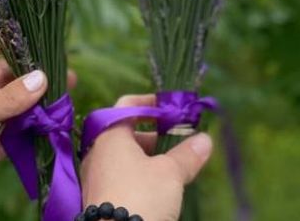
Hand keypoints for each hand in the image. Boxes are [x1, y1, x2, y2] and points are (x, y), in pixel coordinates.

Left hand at [0, 30, 65, 220]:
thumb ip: (3, 99)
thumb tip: (40, 78)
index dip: (0, 39)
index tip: (29, 38)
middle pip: (0, 75)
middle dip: (28, 71)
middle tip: (61, 70)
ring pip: (11, 105)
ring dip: (34, 101)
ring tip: (64, 93)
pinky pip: (15, 134)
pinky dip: (32, 129)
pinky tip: (52, 122)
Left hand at [79, 93, 213, 220]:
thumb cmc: (141, 195)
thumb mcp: (170, 173)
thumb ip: (187, 154)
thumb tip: (205, 140)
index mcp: (109, 134)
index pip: (127, 105)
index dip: (150, 103)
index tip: (171, 107)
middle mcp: (97, 151)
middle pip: (126, 133)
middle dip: (155, 135)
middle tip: (180, 140)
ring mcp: (95, 175)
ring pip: (124, 157)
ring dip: (148, 158)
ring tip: (174, 167)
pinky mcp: (98, 196)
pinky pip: (119, 176)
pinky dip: (138, 175)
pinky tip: (157, 188)